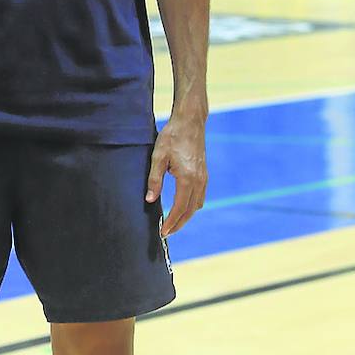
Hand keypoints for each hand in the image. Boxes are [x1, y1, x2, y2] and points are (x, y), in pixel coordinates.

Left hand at [145, 115, 206, 235]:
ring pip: (197, 205)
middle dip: (179, 224)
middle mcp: (199, 181)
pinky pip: (200, 196)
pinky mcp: (204, 173)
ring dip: (186, 216)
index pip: (180, 208)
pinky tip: (183, 207)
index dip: (171, 222)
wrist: (190, 121)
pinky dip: (192, 206)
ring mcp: (204, 177)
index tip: (163, 232)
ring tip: (173, 223)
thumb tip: (150, 200)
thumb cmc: (172, 136)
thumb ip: (154, 180)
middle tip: (166, 233)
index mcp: (188, 178)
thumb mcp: (158, 157)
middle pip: (190, 210)